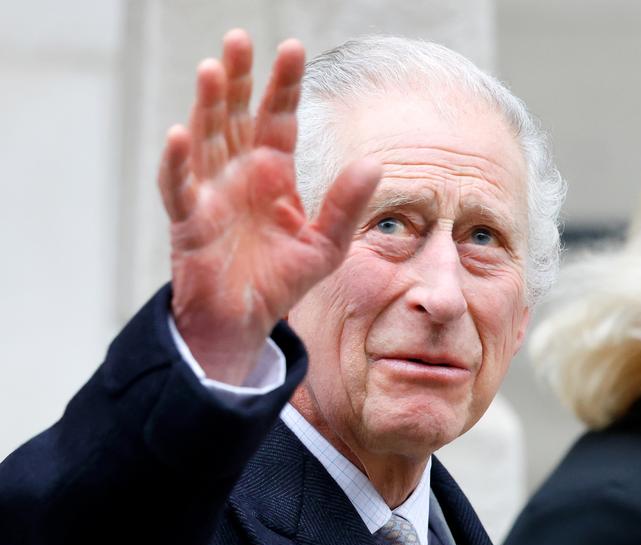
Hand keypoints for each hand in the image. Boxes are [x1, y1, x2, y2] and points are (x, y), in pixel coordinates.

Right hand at [158, 29, 380, 384]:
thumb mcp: (324, 245)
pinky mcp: (189, 220)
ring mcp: (211, 193)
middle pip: (236, 115)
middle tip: (239, 39)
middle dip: (238, 79)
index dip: (283, 85)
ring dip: (207, 106)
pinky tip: (180, 135)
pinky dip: (177, 163)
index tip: (292, 48)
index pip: (278, 117)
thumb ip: (346, 206)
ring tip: (213, 70)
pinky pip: (180, 186)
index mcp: (272, 173)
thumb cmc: (280, 281)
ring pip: (205, 139)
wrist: (244, 321)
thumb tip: (375, 164)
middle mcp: (239, 173)